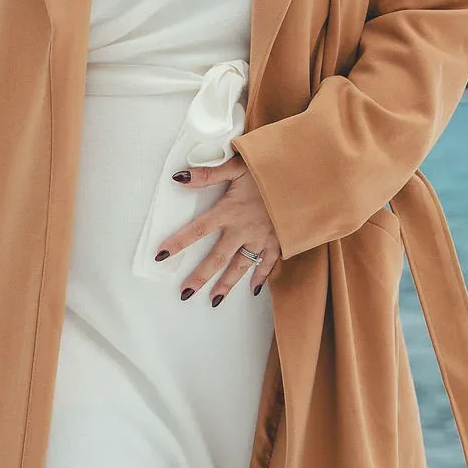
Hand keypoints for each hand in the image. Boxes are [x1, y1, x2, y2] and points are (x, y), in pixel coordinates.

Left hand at [159, 157, 277, 306]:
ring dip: (227, 284)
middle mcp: (243, 229)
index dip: (179, 242)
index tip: (161, 255)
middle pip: (217, 258)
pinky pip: (268, 263)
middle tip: (185, 294)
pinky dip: (261, 276)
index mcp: (229, 211)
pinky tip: (253, 289)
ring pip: (240, 266)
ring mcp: (261, 238)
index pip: (197, 229)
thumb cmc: (270, 169)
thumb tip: (179, 177)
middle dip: (200, 276)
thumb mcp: (238, 166)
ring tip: (214, 300)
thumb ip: (208, 174)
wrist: (307, 178)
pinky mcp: (279, 241)